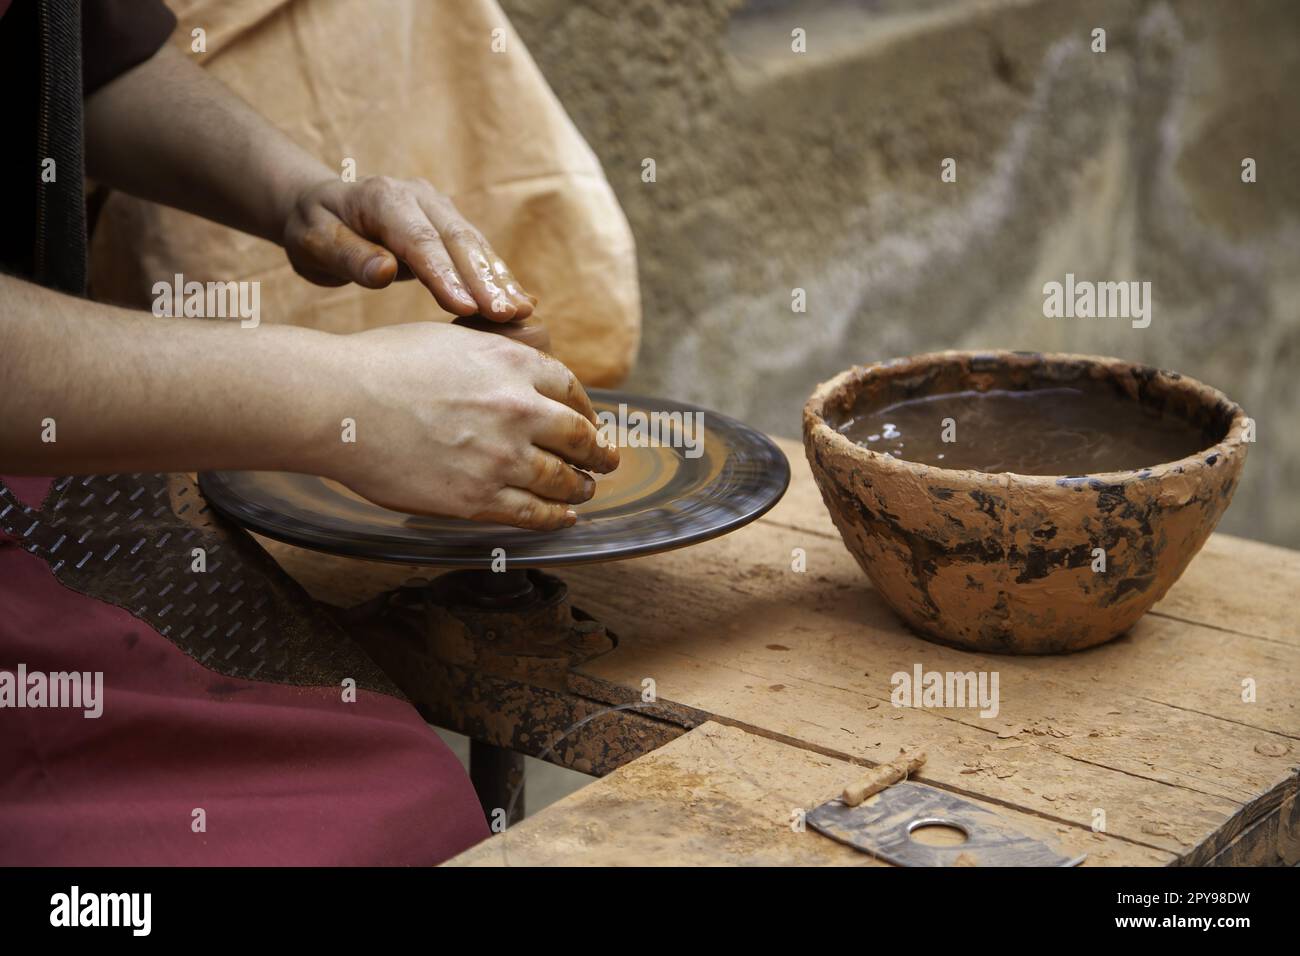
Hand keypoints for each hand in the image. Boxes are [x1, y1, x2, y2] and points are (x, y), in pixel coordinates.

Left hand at [283, 176, 535, 320]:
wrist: (322, 208)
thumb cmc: (315, 230)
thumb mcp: (313, 243)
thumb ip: (349, 256)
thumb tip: (384, 272)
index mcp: (382, 198)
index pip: (419, 240)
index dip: (445, 274)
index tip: (465, 308)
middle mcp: (418, 196)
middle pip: (457, 240)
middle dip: (484, 279)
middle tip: (507, 314)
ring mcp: (439, 208)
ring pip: (475, 245)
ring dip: (500, 279)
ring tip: (522, 311)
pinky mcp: (450, 226)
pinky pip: (478, 252)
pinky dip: (498, 277)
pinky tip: (520, 302)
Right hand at [317, 322, 618, 529]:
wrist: (339, 403)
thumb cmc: (382, 365)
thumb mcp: (452, 340)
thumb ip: (495, 356)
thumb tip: (519, 368)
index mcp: (514, 363)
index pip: (572, 392)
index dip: (587, 412)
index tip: (589, 423)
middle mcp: (518, 409)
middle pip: (580, 438)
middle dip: (599, 453)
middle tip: (606, 461)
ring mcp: (501, 456)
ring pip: (563, 481)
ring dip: (580, 488)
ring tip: (585, 491)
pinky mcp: (477, 498)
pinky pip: (532, 514)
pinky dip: (555, 518)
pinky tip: (562, 519)